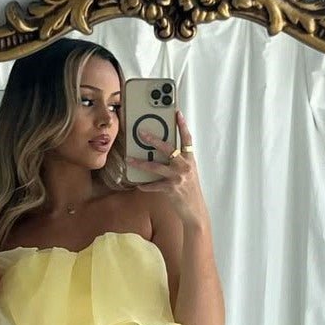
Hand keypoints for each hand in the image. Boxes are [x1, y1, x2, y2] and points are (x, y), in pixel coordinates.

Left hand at [126, 110, 209, 227]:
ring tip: (129, 159)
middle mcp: (185, 166)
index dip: (182, 126)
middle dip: (154, 140)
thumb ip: (179, 163)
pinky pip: (154, 186)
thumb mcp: (189, 174)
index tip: (177, 113)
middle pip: (169, 149)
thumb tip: (166, 155)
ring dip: (140, 163)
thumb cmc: (190, 192)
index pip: (187, 139)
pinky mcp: (171, 189)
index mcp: (190, 160)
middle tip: (142, 133)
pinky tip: (138, 184)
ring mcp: (178, 177)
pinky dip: (145, 186)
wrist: (195, 211)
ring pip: (156, 167)